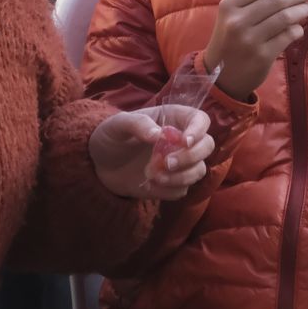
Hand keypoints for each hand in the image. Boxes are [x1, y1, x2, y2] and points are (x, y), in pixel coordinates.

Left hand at [89, 105, 214, 199]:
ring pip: (198, 171)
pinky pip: (182, 190)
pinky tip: (148, 184)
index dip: (199, 130)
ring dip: (180, 177)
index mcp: (173, 118)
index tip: (185, 141)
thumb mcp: (117, 124)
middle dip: (190, 157)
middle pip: (207, 146)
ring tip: (153, 176)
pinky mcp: (173, 183)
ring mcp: (180, 163)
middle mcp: (181, 140)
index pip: (201, 120)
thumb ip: (137, 124)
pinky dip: (168, 190)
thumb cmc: (111, 136)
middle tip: (166, 163)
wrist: (100, 164)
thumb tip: (159, 134)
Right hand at [204, 0, 307, 100]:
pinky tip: (298, 29)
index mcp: (229, 4)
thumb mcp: (232, 15)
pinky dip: (297, 30)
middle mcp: (238, 20)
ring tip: (307, 8)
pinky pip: (287, 36)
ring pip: (285, 17)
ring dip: (301, 10)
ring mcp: (250, 40)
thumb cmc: (230, 39)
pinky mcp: (262, 56)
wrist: (220, 76)